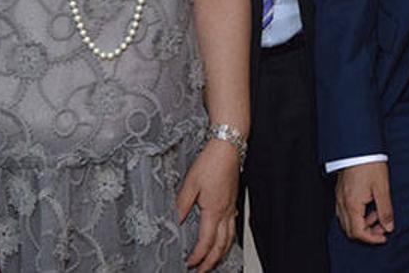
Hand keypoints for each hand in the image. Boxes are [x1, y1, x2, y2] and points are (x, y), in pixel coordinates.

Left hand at [176, 137, 239, 270]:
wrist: (228, 147)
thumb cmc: (211, 162)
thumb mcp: (190, 183)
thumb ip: (181, 205)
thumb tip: (174, 221)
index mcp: (214, 210)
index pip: (206, 241)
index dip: (198, 256)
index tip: (189, 263)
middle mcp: (226, 212)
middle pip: (221, 245)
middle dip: (212, 261)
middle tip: (202, 271)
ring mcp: (231, 207)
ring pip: (230, 238)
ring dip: (221, 252)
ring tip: (213, 261)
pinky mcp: (233, 201)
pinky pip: (233, 226)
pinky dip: (228, 238)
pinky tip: (224, 237)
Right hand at [335, 161, 393, 243]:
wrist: (359, 147)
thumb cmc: (370, 164)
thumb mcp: (382, 188)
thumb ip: (385, 210)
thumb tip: (388, 227)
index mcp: (352, 204)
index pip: (358, 232)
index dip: (372, 239)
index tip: (384, 237)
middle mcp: (342, 203)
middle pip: (351, 230)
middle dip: (367, 233)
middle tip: (382, 226)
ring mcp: (340, 198)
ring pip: (347, 222)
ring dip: (363, 224)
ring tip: (377, 213)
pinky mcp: (340, 192)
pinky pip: (345, 212)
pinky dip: (357, 215)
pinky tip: (368, 206)